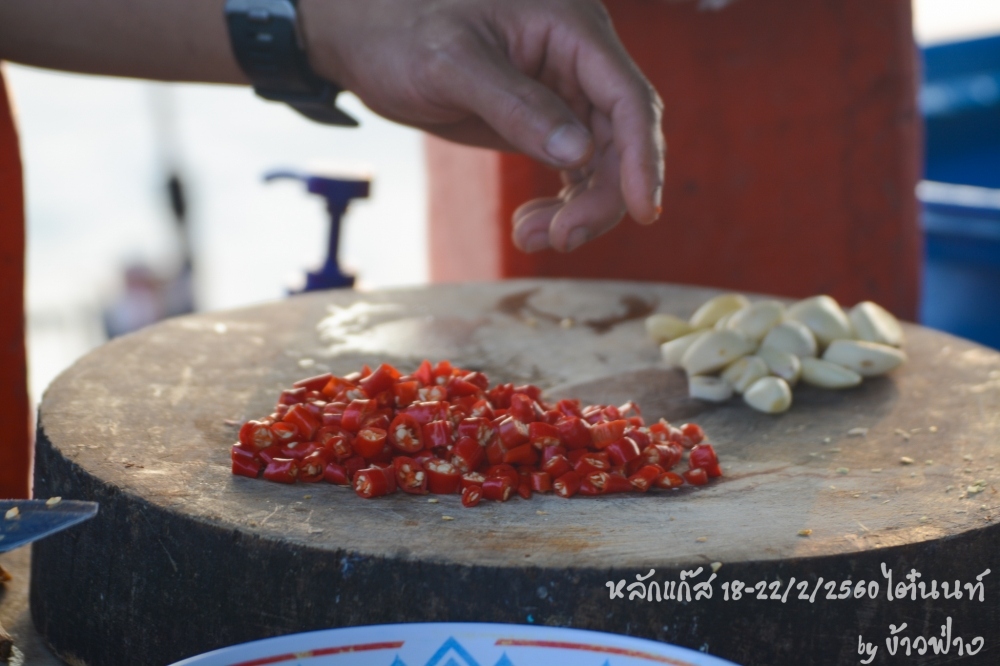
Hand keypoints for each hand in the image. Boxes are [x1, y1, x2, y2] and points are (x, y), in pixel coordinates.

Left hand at [300, 0, 664, 252]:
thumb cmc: (401, 31)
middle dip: (600, 197)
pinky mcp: (543, 120)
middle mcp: (577, 60)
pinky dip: (560, 204)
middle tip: (559, 239)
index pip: (628, 97)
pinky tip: (530, 225)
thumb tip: (577, 153)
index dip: (642, 157)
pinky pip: (574, 169)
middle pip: (620, 139)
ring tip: (528, 236)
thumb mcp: (451, 64)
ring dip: (577, 208)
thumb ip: (515, 105)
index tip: (643, 211)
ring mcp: (563, 92)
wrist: (366, 37)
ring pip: (600, 162)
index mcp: (570, 29)